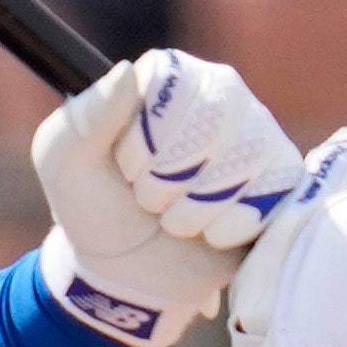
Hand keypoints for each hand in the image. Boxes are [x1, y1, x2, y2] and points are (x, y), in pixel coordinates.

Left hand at [26, 51, 315, 346]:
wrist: (128, 275)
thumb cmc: (94, 207)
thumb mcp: (63, 161)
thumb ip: (86, 115)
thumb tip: (129, 71)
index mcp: (169, 77)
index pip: (176, 84)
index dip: (150, 138)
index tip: (126, 169)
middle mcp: (221, 94)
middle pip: (217, 118)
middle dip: (171, 178)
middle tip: (149, 200)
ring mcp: (258, 134)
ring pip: (248, 156)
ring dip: (197, 208)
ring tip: (176, 220)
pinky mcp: (282, 179)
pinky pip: (275, 191)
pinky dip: (231, 226)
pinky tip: (211, 233)